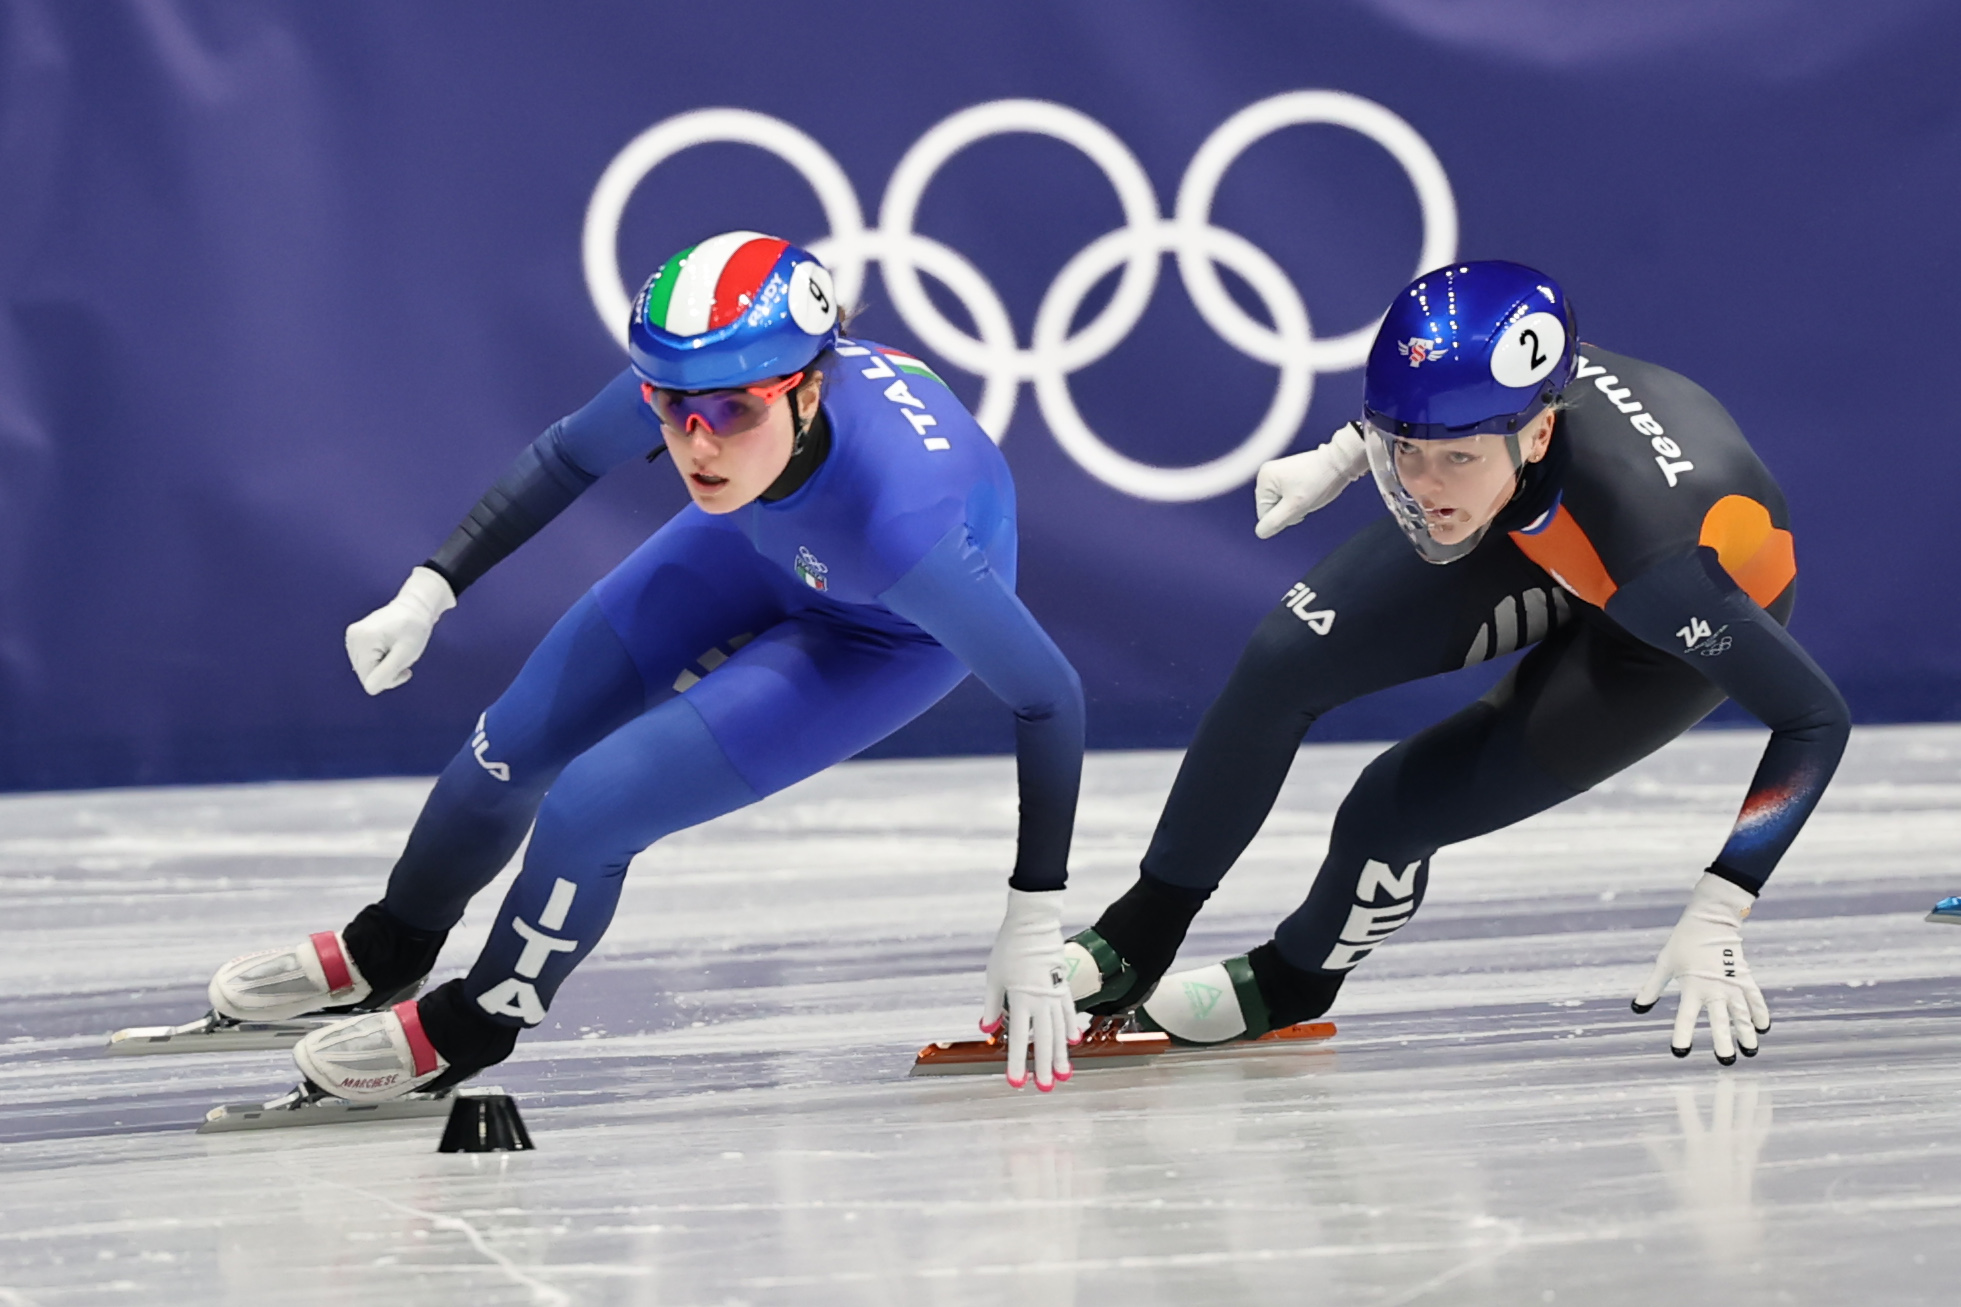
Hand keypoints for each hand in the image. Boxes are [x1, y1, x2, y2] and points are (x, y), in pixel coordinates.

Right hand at [344, 567, 455, 694]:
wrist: (415, 606)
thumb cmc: (414, 628)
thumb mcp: (405, 654)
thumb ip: (387, 673)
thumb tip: (370, 689)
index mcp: (362, 640)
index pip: (369, 680)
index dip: (389, 678)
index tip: (405, 667)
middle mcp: (352, 637)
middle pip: (365, 675)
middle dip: (386, 672)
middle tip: (402, 657)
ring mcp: (352, 636)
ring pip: (365, 669)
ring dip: (384, 666)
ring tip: (396, 650)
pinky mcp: (355, 637)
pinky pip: (365, 660)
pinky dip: (379, 660)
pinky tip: (390, 648)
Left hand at [981, 887, 1081, 1089]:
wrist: (1034, 922)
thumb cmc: (1009, 948)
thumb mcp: (994, 977)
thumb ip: (992, 1006)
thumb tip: (987, 1029)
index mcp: (1021, 999)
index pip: (1020, 1038)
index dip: (1018, 1062)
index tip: (1017, 1082)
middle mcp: (1041, 1000)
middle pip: (1044, 1040)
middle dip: (1044, 1066)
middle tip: (1046, 1088)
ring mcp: (1055, 993)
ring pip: (1060, 1030)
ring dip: (1061, 1054)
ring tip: (1064, 1074)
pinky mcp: (1063, 985)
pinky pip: (1069, 1012)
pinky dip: (1071, 1028)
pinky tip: (1073, 1042)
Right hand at [1253, 421, 1370, 538]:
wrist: (1338, 463)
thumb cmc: (1319, 482)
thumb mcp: (1295, 508)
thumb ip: (1274, 522)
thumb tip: (1261, 532)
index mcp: (1264, 479)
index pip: (1264, 514)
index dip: (1283, 516)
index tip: (1298, 504)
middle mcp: (1266, 473)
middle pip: (1271, 508)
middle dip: (1288, 510)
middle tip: (1304, 499)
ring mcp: (1276, 472)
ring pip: (1279, 503)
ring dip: (1293, 504)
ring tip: (1307, 493)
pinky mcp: (1286, 473)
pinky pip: (1285, 495)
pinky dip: (1296, 497)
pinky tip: (1307, 490)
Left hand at [1633, 872, 1770, 1064]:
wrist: (1711, 920)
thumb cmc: (1684, 942)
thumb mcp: (1664, 964)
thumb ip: (1652, 988)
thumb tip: (1636, 1008)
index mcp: (1692, 987)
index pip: (1686, 1017)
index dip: (1682, 1035)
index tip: (1680, 1053)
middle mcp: (1714, 988)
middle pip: (1720, 1021)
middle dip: (1723, 1043)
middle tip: (1725, 1062)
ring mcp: (1733, 984)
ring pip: (1742, 1015)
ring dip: (1746, 1034)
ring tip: (1749, 1051)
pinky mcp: (1746, 977)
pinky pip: (1756, 999)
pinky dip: (1760, 1013)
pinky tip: (1763, 1028)